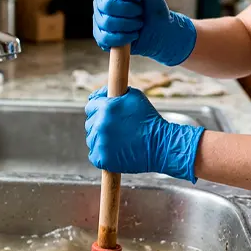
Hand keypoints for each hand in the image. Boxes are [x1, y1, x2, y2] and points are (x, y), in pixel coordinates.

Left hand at [84, 87, 204, 182]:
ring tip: (119, 140)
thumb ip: (112, 92)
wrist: (160, 146)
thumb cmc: (149, 120)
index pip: (90, 106)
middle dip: (101, 124)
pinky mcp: (101, 159)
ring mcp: (100, 143)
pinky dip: (102, 154)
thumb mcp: (134, 96)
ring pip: (91, 139)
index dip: (100, 110)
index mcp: (106, 108)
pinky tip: (116, 151)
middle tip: (118, 129)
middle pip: (89, 123)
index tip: (109, 115)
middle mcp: (100, 125)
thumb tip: (95, 95)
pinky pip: (94, 154)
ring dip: (101, 139)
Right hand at [93, 0, 196, 66]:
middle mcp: (101, 2)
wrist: (159, 32)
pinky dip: (123, 38)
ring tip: (139, 24)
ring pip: (107, 22)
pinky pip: (105, 38)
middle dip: (129, 10)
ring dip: (129, 24)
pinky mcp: (101, 38)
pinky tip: (133, 35)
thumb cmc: (153, 8)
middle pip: (107, 5)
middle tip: (140, 12)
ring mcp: (99, 20)